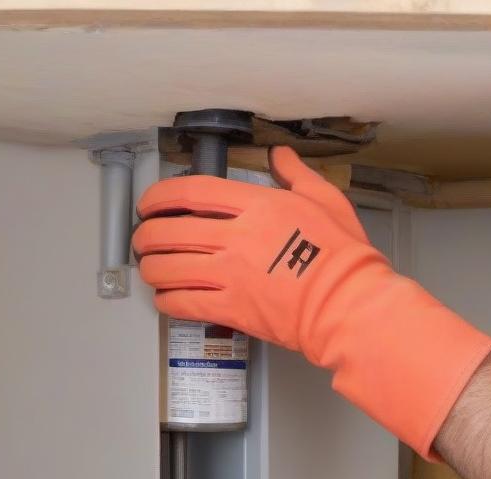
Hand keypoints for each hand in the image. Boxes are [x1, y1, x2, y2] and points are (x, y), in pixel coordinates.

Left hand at [133, 146, 390, 358]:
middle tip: (143, 239)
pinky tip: (166, 298)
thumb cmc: (343, 260)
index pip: (192, 192)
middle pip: (170, 231)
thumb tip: (281, 157)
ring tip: (150, 269)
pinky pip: (183, 304)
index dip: (160, 196)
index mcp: (257, 206)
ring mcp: (231, 275)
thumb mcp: (326, 201)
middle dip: (147, 235)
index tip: (151, 203)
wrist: (347, 306)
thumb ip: (296, 175)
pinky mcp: (232, 310)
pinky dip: (167, 301)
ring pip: (169, 268)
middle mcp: (236, 238)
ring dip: (151, 268)